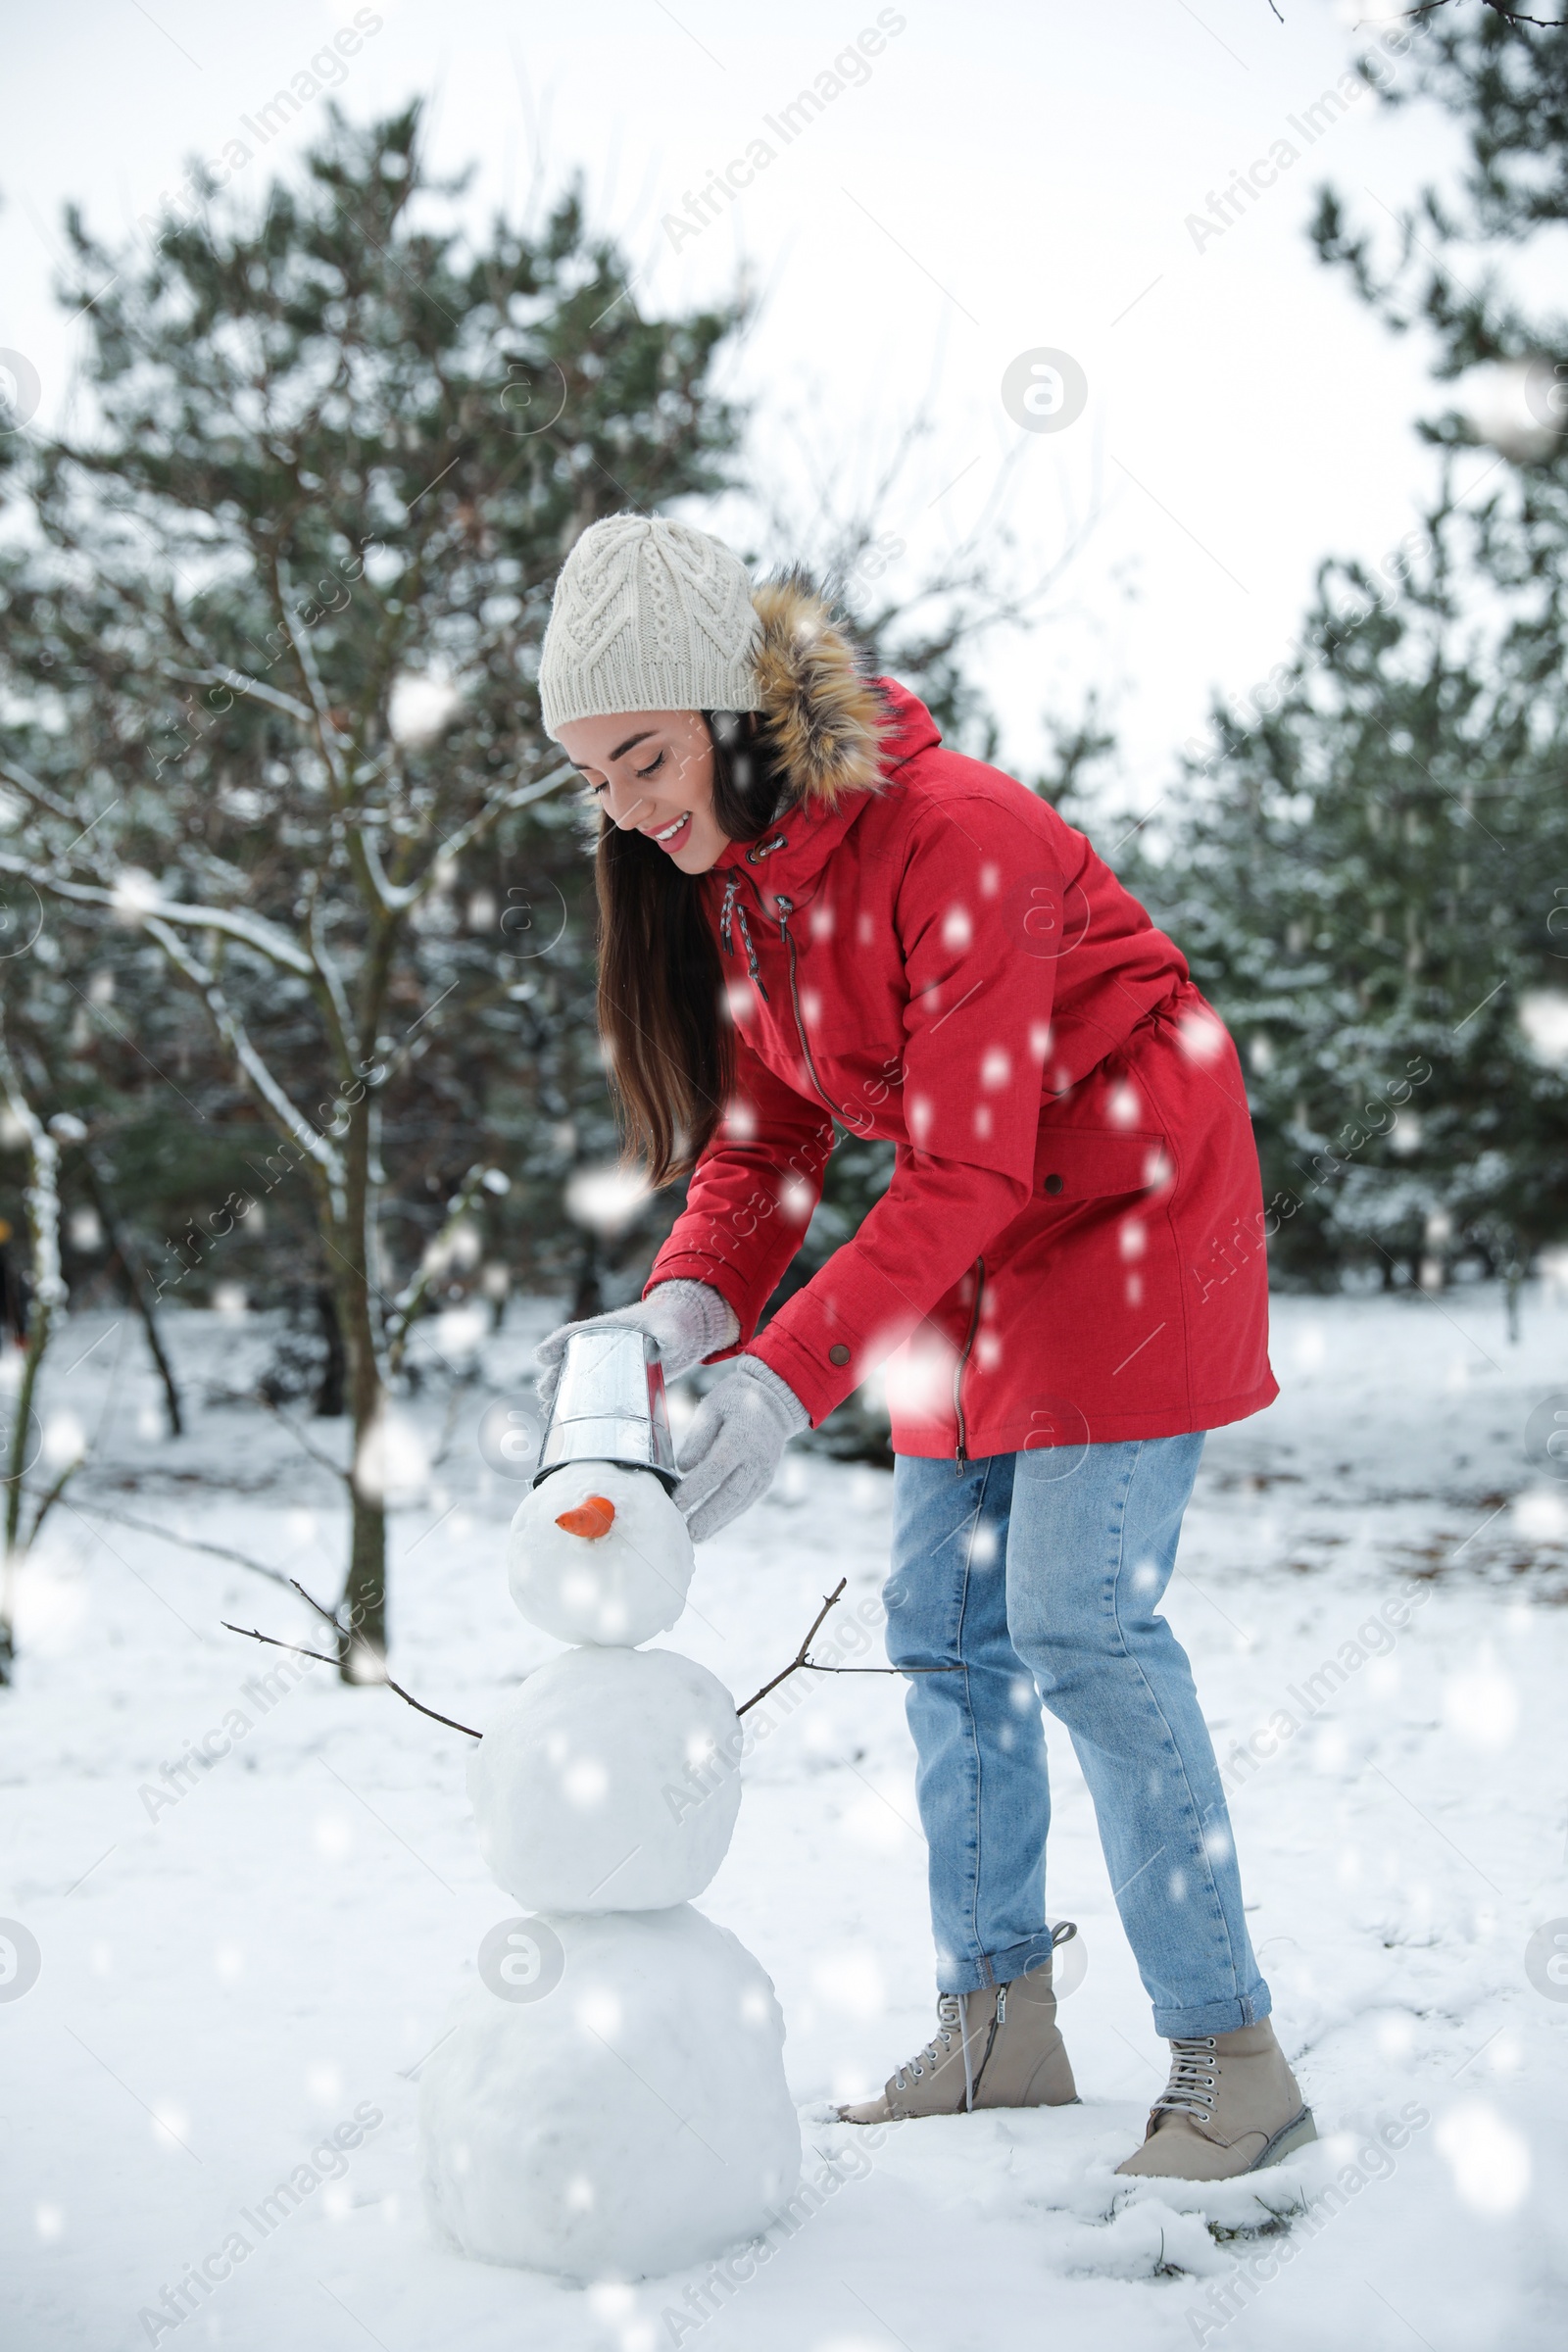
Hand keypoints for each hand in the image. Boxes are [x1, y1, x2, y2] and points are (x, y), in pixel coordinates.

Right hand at [534, 1280, 738, 1415]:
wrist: (681, 1333)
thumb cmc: (672, 1323)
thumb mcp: (669, 1327)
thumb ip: (669, 1332)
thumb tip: (669, 1339)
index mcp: (607, 1327)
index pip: (575, 1332)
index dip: (556, 1343)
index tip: (541, 1356)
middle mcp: (601, 1346)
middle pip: (569, 1360)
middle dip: (554, 1376)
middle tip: (545, 1392)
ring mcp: (607, 1366)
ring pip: (575, 1379)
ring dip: (560, 1393)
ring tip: (550, 1410)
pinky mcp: (617, 1383)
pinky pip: (591, 1393)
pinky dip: (578, 1406)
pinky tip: (568, 1422)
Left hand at [674, 1357, 809, 1541]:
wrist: (773, 1401)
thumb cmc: (735, 1402)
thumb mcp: (712, 1407)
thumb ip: (698, 1437)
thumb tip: (683, 1467)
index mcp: (741, 1437)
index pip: (716, 1467)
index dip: (696, 1488)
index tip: (676, 1502)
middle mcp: (756, 1458)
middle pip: (731, 1492)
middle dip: (708, 1515)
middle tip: (688, 1533)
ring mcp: (764, 1472)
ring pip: (740, 1502)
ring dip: (718, 1521)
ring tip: (696, 1536)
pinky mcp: (765, 1480)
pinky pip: (746, 1501)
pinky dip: (729, 1516)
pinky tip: (712, 1526)